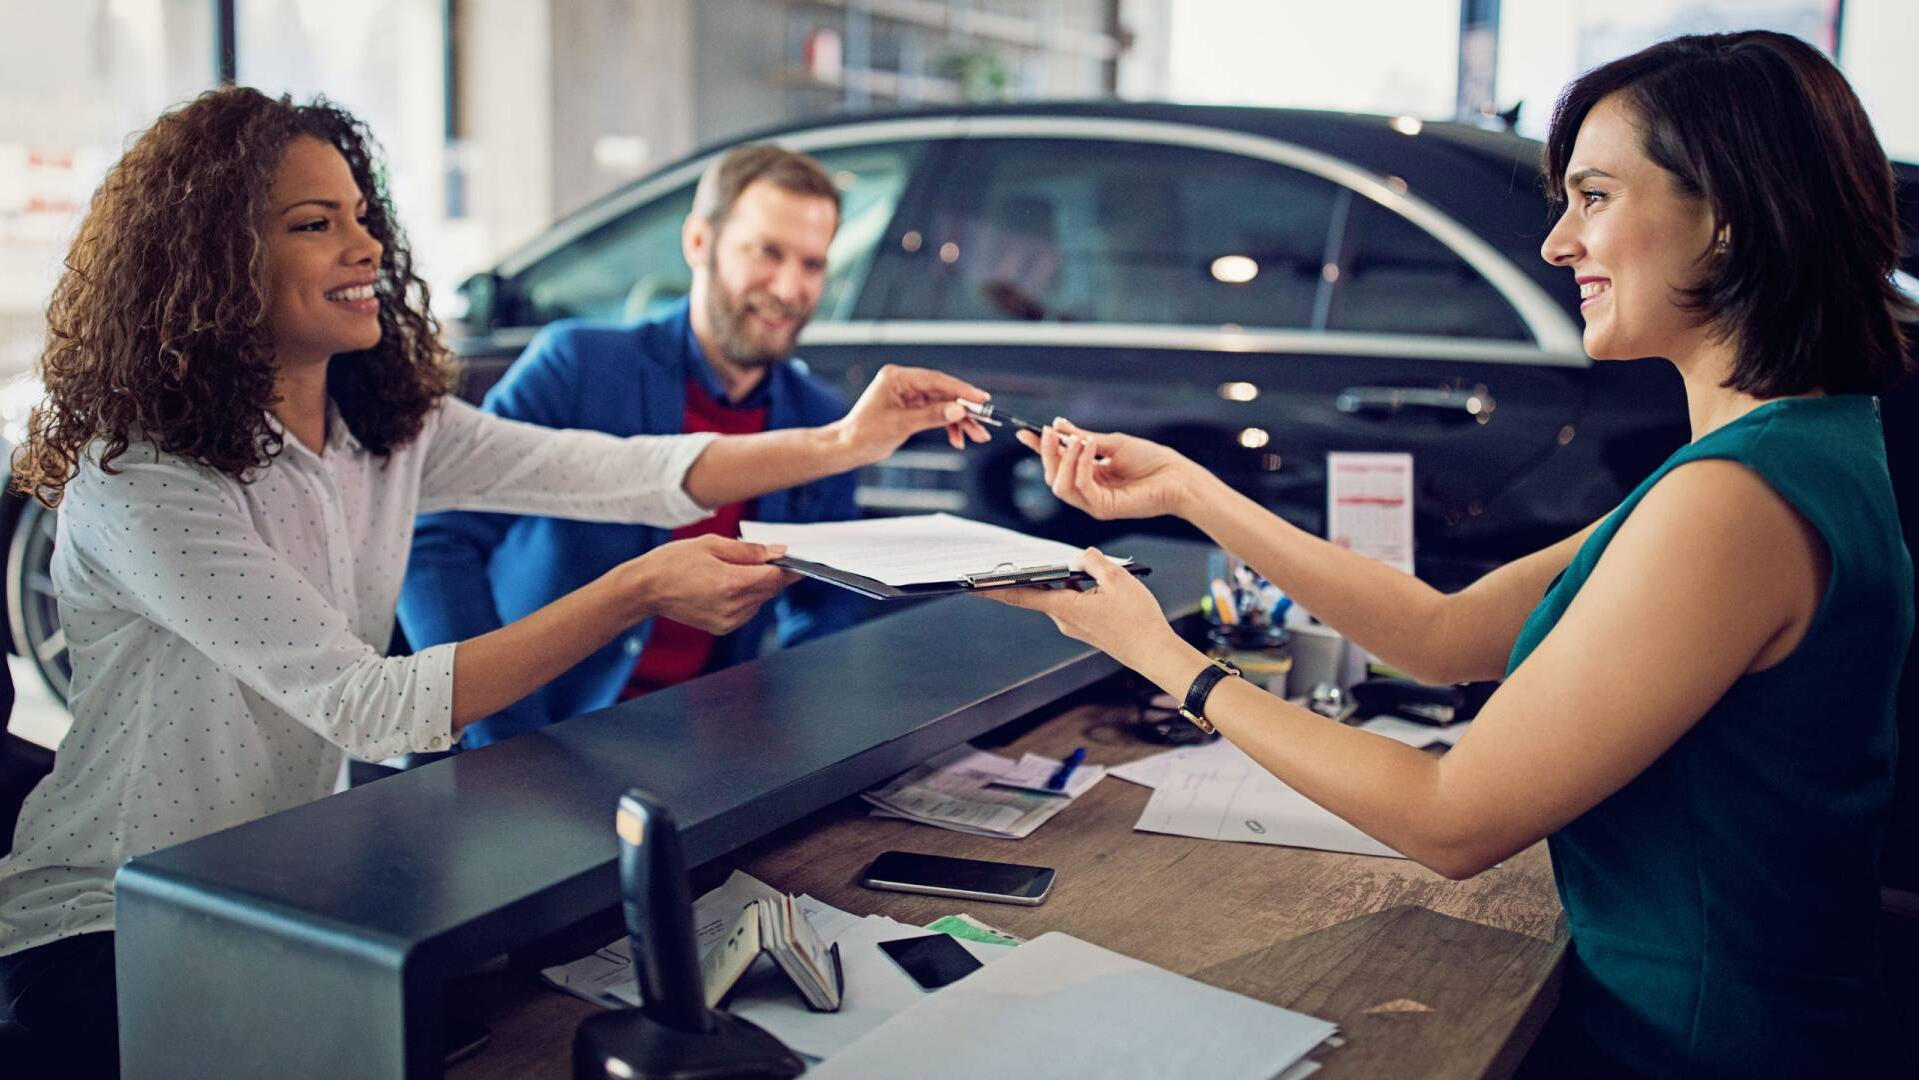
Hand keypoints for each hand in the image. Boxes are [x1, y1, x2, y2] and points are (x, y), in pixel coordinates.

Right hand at [617, 535, 797, 633]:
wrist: (647, 589)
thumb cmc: (674, 562)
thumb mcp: (712, 544)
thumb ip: (750, 550)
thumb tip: (778, 552)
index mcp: (731, 584)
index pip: (776, 577)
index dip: (788, 567)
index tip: (797, 559)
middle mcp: (733, 607)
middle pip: (771, 589)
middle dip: (772, 573)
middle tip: (762, 557)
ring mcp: (728, 621)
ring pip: (760, 600)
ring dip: (757, 585)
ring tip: (731, 570)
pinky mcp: (723, 628)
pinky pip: (747, 610)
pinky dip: (745, 597)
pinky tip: (726, 585)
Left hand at [833, 364, 991, 460]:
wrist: (848, 448)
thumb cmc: (864, 434)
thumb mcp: (900, 426)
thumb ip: (930, 416)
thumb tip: (957, 410)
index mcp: (897, 378)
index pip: (936, 380)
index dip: (961, 390)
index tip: (981, 399)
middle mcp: (905, 383)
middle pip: (943, 392)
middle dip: (965, 409)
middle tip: (986, 421)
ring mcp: (909, 395)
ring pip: (943, 405)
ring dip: (960, 421)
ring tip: (977, 436)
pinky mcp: (912, 408)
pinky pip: (936, 414)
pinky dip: (948, 426)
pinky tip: (958, 440)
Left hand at [986, 548, 1180, 672]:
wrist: (1155, 652)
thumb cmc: (1138, 620)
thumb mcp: (1118, 579)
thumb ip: (1093, 561)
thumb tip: (1082, 555)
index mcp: (1064, 607)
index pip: (1020, 595)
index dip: (995, 588)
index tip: (973, 585)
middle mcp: (1063, 619)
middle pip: (1041, 591)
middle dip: (1037, 574)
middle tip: (1022, 559)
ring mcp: (1075, 626)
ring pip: (1062, 595)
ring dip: (1068, 580)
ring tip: (1090, 569)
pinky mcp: (1087, 628)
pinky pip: (1075, 603)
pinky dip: (1080, 590)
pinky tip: (1099, 584)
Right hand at [1016, 418, 1198, 520]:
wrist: (1178, 477)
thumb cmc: (1152, 461)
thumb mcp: (1113, 443)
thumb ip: (1084, 438)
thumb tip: (1059, 426)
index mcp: (1089, 475)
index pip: (1057, 464)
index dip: (1040, 449)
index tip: (1026, 432)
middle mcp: (1088, 491)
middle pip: (1053, 477)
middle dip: (1047, 453)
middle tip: (1049, 432)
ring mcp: (1094, 502)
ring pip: (1060, 486)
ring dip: (1063, 460)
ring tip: (1077, 440)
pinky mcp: (1103, 508)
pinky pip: (1081, 487)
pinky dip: (1081, 466)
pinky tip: (1089, 447)